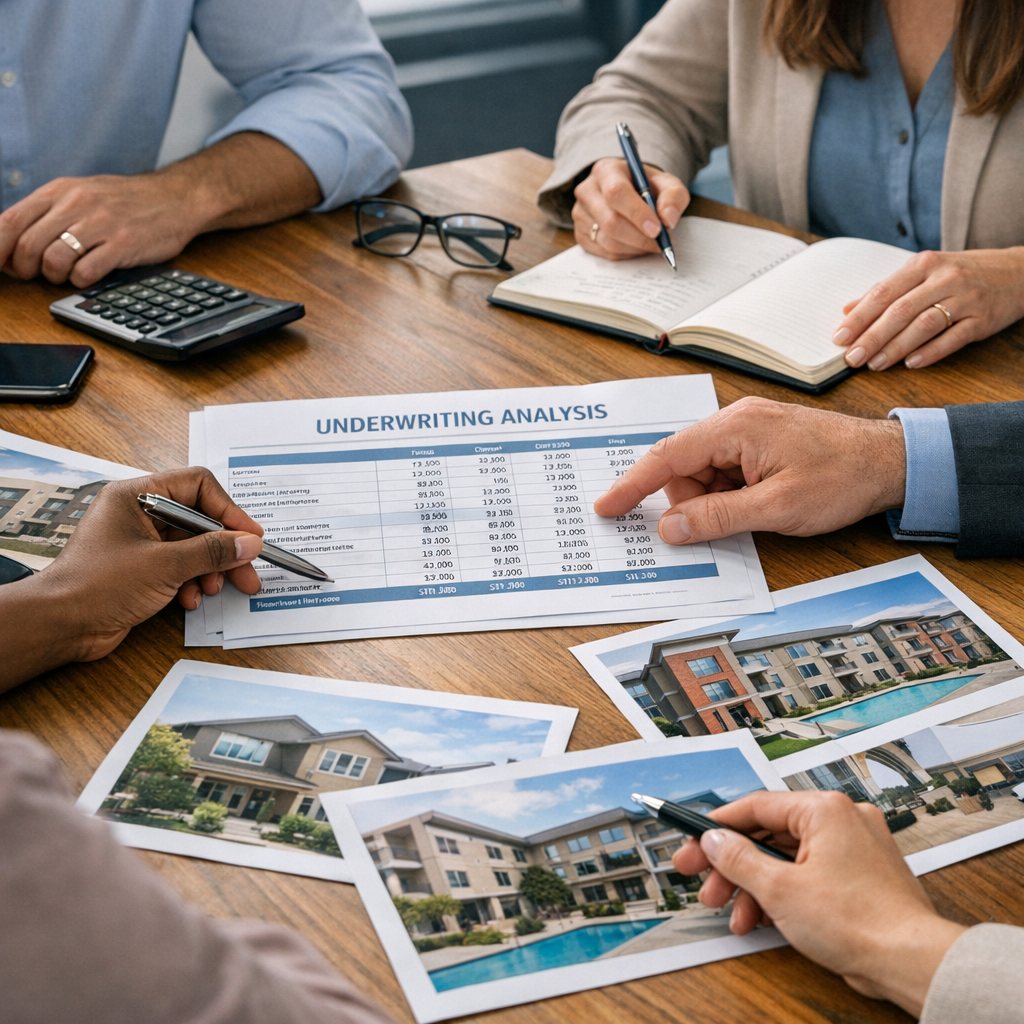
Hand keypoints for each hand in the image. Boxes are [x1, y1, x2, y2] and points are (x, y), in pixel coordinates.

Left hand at [0, 133, 321, 288]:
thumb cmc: (128, 202)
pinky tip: (90, 275)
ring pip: (53, 260)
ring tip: (66, 275)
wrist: (176, 199)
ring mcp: (100, 224)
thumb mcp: (82, 195)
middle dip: (25, 269)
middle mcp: (76, 203)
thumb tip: (14, 240)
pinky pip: (85, 273)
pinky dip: (80, 281)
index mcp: (60, 191)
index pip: (10, 220)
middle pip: (28, 245)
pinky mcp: (123, 244)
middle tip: (35, 275)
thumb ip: (50, 213)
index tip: (1, 265)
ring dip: (53, 276)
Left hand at [0, 468, 263, 691]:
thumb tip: (249, 543)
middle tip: (247, 568)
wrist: (60, 625)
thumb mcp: (165, 565)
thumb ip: (212, 552)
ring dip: (209, 568)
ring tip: (216, 587)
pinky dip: (192, 581)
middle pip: (199, 519)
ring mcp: (140, 541)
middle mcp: (138, 513)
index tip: (249, 535)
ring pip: (193, 545)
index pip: (197, 486)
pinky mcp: (142, 567)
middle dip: (224, 547)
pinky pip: (180, 565)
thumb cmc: (95, 585)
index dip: (227, 510)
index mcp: (136, 495)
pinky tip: (190, 598)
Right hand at [572, 158, 689, 258]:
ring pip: (608, 242)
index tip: (657, 229)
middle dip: (640, 237)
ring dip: (635, 248)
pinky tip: (637, 245)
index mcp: (606, 170)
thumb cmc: (646, 187)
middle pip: (611, 222)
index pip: (617, 193)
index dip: (637, 214)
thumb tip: (668, 219)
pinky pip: (605, 253)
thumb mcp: (666, 183)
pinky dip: (626, 254)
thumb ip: (674, 196)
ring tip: (652, 243)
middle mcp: (587, 191)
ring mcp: (580, 214)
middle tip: (660, 242)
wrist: (629, 192)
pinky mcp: (580, 234)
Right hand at [593, 397, 905, 543]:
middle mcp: (736, 423)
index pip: (666, 456)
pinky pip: (725, 474)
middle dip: (691, 503)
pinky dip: (729, 497)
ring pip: (704, 475)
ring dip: (715, 502)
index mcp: (735, 428)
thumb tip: (670, 528)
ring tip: (755, 515)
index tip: (607, 507)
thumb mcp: (776, 507)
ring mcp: (748, 432)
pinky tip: (755, 509)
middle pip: (684, 468)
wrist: (892, 463)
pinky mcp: (760, 445)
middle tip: (718, 528)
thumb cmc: (843, 476)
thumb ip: (717, 518)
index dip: (632, 485)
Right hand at [672, 792, 965, 1016]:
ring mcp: (854, 847)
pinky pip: (809, 874)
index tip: (693, 842)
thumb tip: (714, 840)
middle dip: (733, 867)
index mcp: (824, 809)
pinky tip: (764, 919)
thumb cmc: (860, 922)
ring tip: (734, 915)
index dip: (717, 827)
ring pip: (787, 859)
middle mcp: (842, 819)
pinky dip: (784, 894)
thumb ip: (738, 859)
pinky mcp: (860, 875)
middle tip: (704, 885)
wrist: (911, 962)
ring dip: (755, 887)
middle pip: (769, 835)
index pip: (755, 807)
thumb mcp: (779, 889)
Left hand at [833, 247, 1023, 370]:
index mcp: (923, 264)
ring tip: (874, 365)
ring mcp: (966, 298)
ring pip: (924, 325)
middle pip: (900, 311)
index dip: (859, 317)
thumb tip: (848, 310)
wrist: (1019, 271)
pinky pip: (953, 338)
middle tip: (851, 358)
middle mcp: (944, 278)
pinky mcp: (983, 319)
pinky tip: (910, 364)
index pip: (883, 292)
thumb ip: (886, 291)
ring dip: (896, 348)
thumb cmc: (962, 274)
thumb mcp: (924, 273)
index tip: (839, 337)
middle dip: (872, 337)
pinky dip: (930, 352)